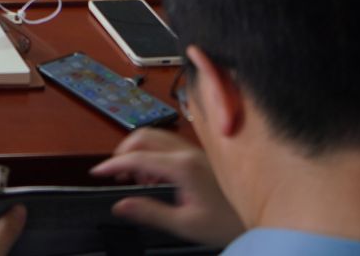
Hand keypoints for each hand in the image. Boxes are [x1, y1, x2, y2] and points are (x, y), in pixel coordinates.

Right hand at [90, 129, 244, 247]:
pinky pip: (168, 143)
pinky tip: (155, 175)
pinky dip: (153, 154)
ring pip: (156, 136)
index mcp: (182, 166)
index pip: (136, 156)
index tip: (97, 172)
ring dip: (138, 151)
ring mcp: (195, 150)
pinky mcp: (201, 155)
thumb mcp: (185, 224)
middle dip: (123, 151)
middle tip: (113, 171)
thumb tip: (121, 205)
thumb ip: (149, 212)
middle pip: (143, 136)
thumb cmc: (229, 222)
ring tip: (134, 176)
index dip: (112, 164)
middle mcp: (188, 151)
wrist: (263, 217)